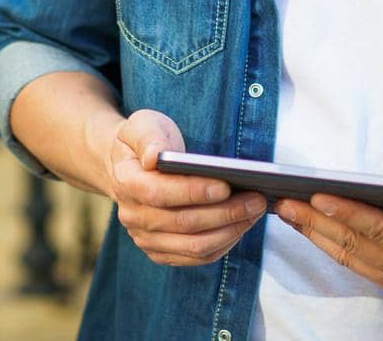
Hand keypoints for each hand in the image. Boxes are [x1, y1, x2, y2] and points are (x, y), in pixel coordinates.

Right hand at [97, 109, 267, 266]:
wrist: (130, 164)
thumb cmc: (144, 141)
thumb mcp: (142, 125)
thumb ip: (148, 138)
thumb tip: (153, 157)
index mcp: (125, 182)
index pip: (158, 193)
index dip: (192, 192)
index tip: (225, 185)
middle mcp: (133, 216)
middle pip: (183, 223)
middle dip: (224, 212)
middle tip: (256, 199)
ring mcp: (146, 238)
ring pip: (194, 245)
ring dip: (230, 231)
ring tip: (255, 211)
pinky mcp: (161, 252)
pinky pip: (197, 257)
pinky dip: (224, 243)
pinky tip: (242, 225)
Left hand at [276, 187, 382, 301]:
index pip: (381, 231)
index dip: (349, 212)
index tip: (320, 194)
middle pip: (353, 245)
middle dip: (316, 221)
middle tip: (283, 199)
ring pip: (346, 255)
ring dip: (314, 233)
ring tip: (285, 208)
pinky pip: (352, 260)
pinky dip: (326, 242)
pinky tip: (308, 223)